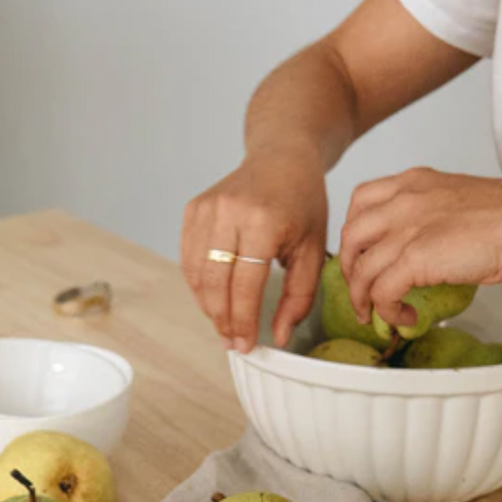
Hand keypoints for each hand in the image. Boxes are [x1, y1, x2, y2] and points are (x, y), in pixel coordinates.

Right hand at [181, 150, 327, 351]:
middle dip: (222, 319)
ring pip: (196, 274)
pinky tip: (213, 298)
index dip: (243, 321)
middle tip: (232, 341)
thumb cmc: (302, 202)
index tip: (246, 345)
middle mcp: (229, 212)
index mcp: (263, 221)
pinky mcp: (193, 209)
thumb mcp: (313, 249)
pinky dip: (198, 285)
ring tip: (223, 323)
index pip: (245, 286)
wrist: (282, 156)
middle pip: (215, 283)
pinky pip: (188, 259)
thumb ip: (299, 297)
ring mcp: (206, 208)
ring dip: (208, 306)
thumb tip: (279, 337)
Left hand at [340, 169, 501, 328]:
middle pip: (351, 237)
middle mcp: (404, 201)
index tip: (359, 254)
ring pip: (361, 270)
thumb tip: (417, 248)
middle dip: (349, 269)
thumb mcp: (457, 204)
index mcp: (414, 182)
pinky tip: (404, 317)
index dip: (354, 234)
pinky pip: (382, 293)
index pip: (361, 201)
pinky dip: (388, 311)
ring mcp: (407, 228)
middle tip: (359, 290)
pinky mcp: (416, 257)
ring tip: (374, 314)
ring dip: (363, 299)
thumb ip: (430, 216)